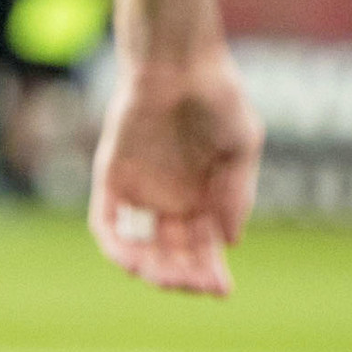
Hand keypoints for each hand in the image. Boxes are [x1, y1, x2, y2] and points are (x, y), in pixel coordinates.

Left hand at [88, 49, 264, 297]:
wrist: (179, 60)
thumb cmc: (217, 95)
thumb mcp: (243, 145)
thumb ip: (237, 193)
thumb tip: (230, 241)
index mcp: (204, 198)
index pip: (203, 249)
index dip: (210, 273)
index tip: (222, 290)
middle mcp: (171, 200)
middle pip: (173, 256)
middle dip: (185, 276)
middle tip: (196, 284)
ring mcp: (141, 191)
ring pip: (140, 248)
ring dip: (152, 270)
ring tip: (168, 276)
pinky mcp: (112, 179)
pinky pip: (108, 224)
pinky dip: (118, 246)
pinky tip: (134, 260)